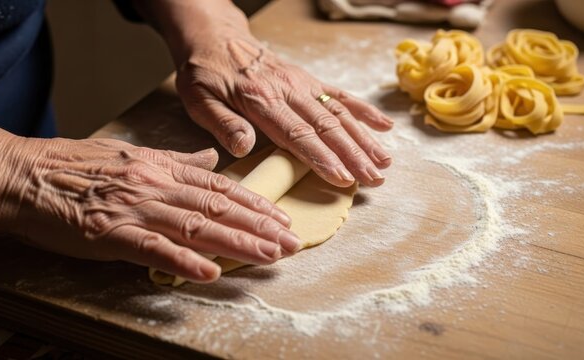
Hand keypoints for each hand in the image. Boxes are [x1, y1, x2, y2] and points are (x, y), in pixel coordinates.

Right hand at [3, 138, 299, 282]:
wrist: (24, 176)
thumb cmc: (75, 166)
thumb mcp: (132, 154)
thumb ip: (176, 160)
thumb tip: (211, 160)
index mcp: (161, 168)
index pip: (219, 187)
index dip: (254, 203)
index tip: (281, 218)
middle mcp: (155, 186)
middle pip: (217, 207)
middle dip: (259, 226)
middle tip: (291, 242)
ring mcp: (135, 210)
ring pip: (196, 226)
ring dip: (237, 243)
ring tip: (269, 255)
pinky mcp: (110, 233)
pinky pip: (153, 249)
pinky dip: (184, 260)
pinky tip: (211, 272)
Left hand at [175, 37, 393, 187]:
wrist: (215, 37)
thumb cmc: (205, 73)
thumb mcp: (199, 99)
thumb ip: (222, 123)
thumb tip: (244, 147)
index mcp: (261, 100)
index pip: (297, 135)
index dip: (321, 158)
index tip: (342, 178)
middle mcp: (288, 90)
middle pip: (327, 126)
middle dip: (353, 155)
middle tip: (374, 180)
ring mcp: (302, 83)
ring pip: (339, 112)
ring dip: (363, 138)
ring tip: (384, 162)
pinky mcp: (308, 79)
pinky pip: (339, 94)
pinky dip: (363, 110)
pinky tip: (383, 126)